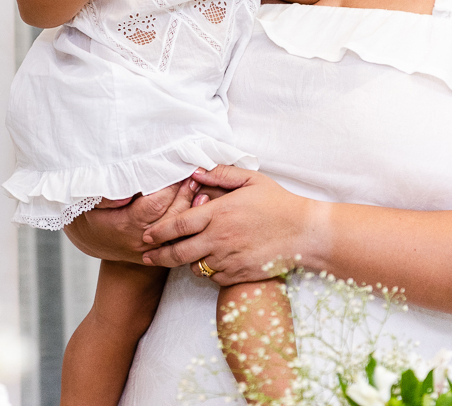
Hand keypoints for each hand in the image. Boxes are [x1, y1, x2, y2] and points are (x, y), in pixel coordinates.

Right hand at [64, 179, 198, 263]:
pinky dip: (192, 220)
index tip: (179, 169)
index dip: (169, 187)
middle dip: (186, 193)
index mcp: (127, 226)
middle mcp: (144, 240)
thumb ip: (105, 196)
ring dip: (192, 206)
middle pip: (173, 216)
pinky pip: (181, 236)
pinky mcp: (161, 251)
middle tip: (196, 173)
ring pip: (180, 228)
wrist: (93, 242)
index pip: (155, 205)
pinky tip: (201, 203)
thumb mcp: (87, 204)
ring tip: (202, 184)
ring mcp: (154, 249)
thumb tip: (126, 193)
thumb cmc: (90, 216)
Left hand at [140, 167, 321, 285]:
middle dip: (158, 256)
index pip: (177, 225)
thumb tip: (194, 172)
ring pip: (195, 267)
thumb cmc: (278, 203)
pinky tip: (210, 263)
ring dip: (186, 262)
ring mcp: (228, 259)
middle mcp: (219, 239)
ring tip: (180, 257)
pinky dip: (208, 273)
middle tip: (146, 256)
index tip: (146, 236)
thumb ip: (220, 174)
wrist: (305, 233)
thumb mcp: (251, 180)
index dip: (158, 232)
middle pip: (177, 252)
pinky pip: (213, 278)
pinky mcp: (239, 275)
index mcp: (218, 214)